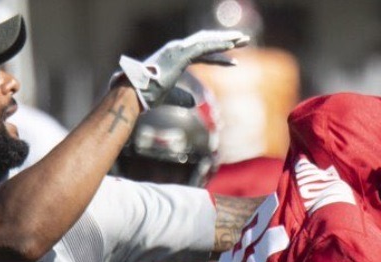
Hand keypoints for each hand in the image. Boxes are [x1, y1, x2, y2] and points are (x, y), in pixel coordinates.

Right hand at [116, 30, 249, 107]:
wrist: (136, 93)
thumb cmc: (149, 95)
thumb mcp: (171, 97)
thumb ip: (182, 98)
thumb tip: (193, 103)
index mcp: (175, 57)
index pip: (202, 54)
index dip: (218, 57)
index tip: (234, 61)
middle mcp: (176, 49)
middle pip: (206, 43)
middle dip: (225, 41)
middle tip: (244, 40)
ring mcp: (177, 49)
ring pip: (207, 41)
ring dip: (225, 39)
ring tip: (242, 39)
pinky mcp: (179, 53)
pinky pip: (203, 47)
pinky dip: (217, 45)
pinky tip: (231, 46)